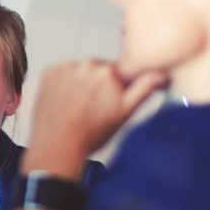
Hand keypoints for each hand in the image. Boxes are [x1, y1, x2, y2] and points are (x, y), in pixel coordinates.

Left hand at [26, 60, 165, 175]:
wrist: (58, 146)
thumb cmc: (91, 134)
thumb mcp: (125, 113)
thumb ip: (144, 88)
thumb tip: (161, 74)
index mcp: (109, 72)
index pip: (119, 72)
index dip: (117, 87)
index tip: (109, 100)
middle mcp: (87, 64)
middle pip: (98, 70)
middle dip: (98, 85)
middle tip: (92, 108)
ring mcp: (66, 67)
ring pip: (79, 71)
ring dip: (80, 83)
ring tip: (77, 107)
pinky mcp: (49, 72)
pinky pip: (61, 73)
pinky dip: (63, 84)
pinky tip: (64, 102)